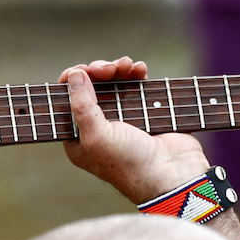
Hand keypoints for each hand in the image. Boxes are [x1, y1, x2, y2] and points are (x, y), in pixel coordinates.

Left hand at [60, 60, 214, 205]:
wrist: (172, 174)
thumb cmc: (131, 164)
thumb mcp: (97, 137)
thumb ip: (82, 105)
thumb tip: (74, 74)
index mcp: (80, 138)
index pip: (67, 102)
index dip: (72, 82)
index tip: (82, 70)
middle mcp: (99, 127)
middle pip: (90, 88)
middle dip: (98, 72)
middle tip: (109, 69)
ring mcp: (122, 118)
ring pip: (113, 83)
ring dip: (118, 69)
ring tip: (127, 65)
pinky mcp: (145, 111)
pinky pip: (135, 86)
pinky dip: (135, 74)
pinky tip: (139, 69)